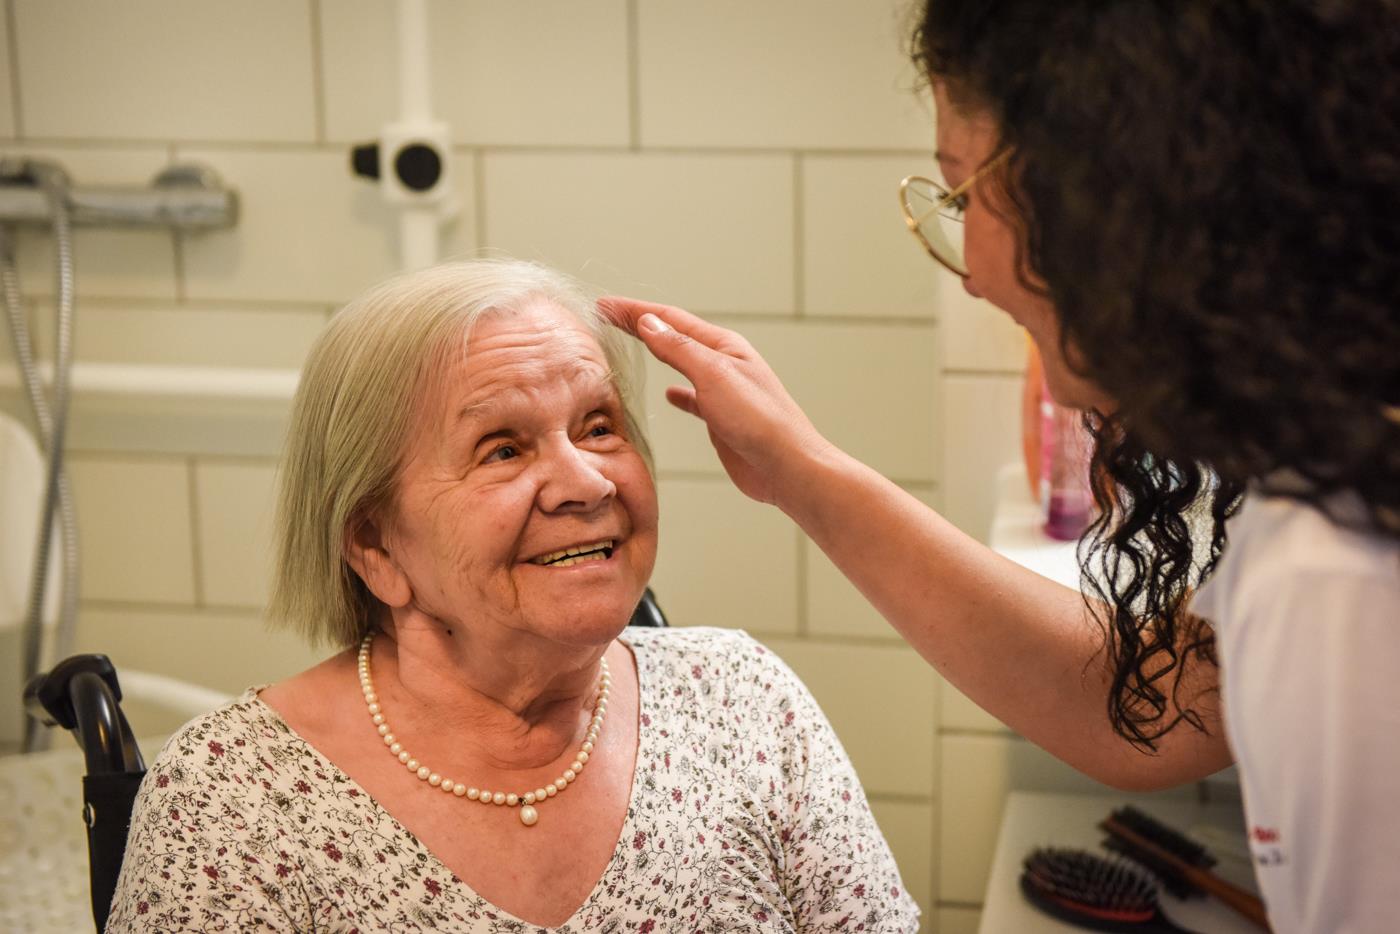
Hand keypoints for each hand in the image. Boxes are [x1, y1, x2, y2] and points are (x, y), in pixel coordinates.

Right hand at [598, 296, 831, 505]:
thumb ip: (678, 349)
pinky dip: (678, 394)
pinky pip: (694, 398)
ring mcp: (723, 392)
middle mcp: (723, 364)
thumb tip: (648, 322)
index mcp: (723, 346)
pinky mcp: (722, 420)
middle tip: (608, 316)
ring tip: (632, 345)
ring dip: (657, 353)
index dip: (635, 310)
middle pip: (674, 337)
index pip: (670, 319)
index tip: (604, 305)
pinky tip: (668, 396)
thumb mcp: (713, 375)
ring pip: (682, 365)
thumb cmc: (758, 419)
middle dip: (641, 325)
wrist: (786, 466)